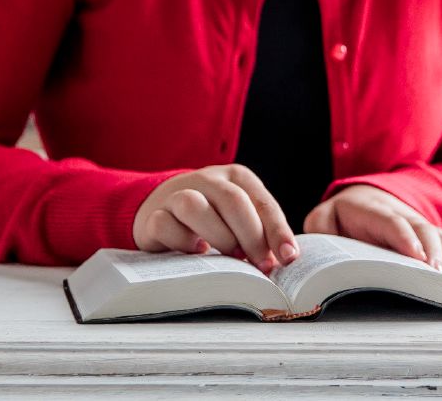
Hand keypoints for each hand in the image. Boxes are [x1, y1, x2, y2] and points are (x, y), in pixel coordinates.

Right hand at [132, 164, 299, 273]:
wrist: (161, 204)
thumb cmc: (213, 215)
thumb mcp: (240, 215)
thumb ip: (260, 232)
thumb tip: (283, 260)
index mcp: (237, 177)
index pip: (262, 201)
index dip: (277, 231)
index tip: (288, 258)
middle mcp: (207, 180)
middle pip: (232, 201)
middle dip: (251, 236)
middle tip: (261, 265)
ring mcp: (176, 194)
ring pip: (193, 206)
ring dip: (217, 235)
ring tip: (230, 258)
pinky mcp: (153, 215)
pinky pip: (164, 224)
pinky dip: (181, 241)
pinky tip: (195, 253)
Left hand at [303, 184, 441, 283]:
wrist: (362, 200)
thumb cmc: (339, 219)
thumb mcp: (323, 220)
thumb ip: (320, 229)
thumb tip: (318, 250)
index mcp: (370, 210)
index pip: (389, 221)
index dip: (404, 237)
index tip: (417, 257)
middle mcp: (399, 214)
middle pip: (420, 229)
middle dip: (432, 252)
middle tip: (439, 277)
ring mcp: (416, 224)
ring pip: (437, 236)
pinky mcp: (428, 237)